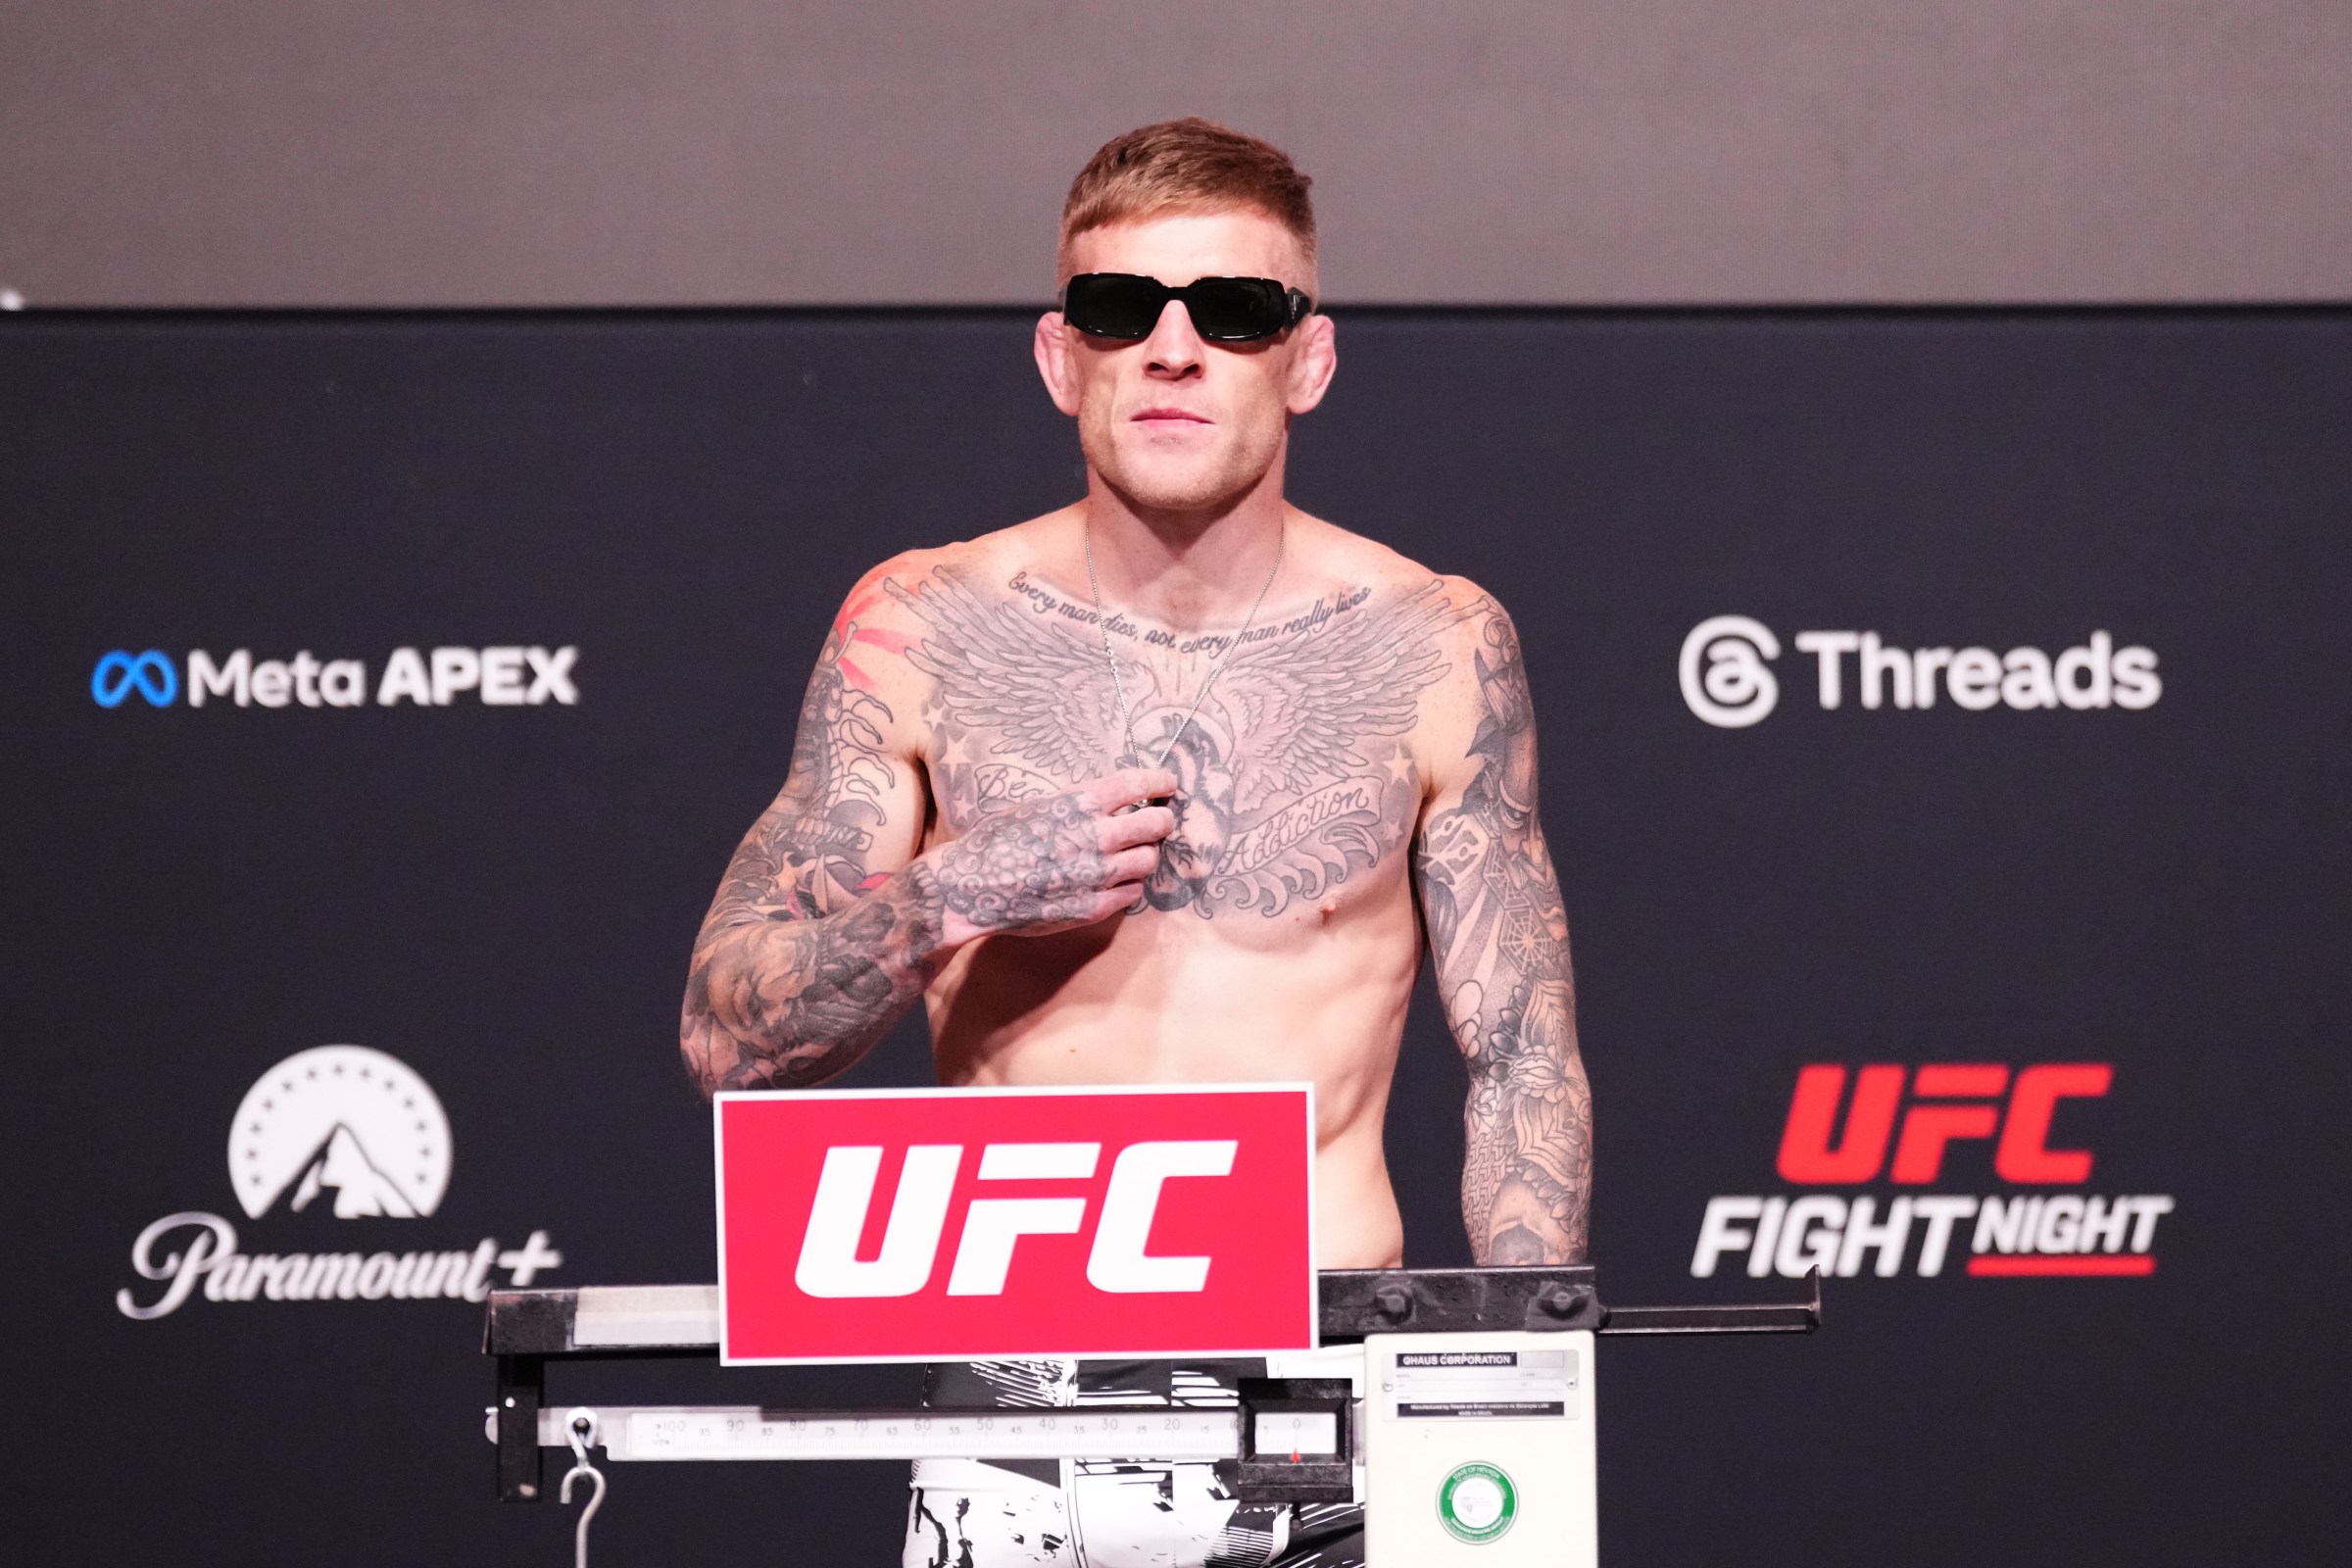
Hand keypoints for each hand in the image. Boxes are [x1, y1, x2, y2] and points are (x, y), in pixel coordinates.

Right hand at [924, 768, 1178, 946]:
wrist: (970, 887)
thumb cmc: (996, 841)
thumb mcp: (1037, 806)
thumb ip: (1077, 805)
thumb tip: (1112, 803)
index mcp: (1079, 804)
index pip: (1138, 784)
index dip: (1159, 781)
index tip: (1167, 783)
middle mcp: (1095, 837)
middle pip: (1156, 824)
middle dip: (1162, 819)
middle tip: (1160, 820)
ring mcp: (1098, 875)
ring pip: (1149, 860)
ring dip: (1146, 853)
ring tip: (1137, 852)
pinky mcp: (1094, 907)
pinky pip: (1132, 892)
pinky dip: (1130, 883)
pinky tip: (1118, 880)